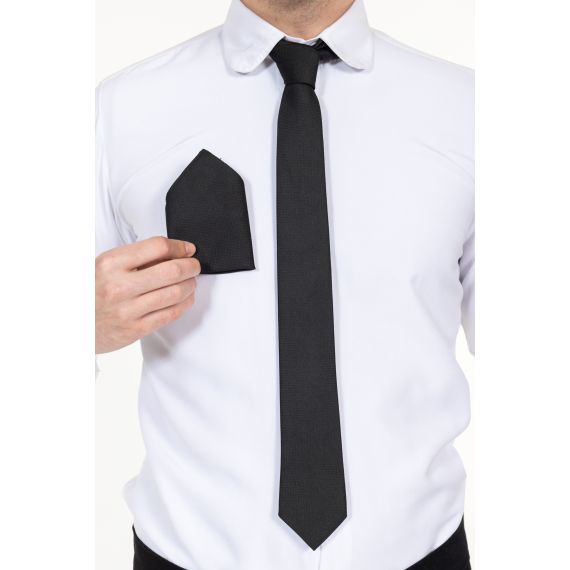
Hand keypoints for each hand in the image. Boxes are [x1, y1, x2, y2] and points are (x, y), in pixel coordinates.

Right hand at [95, 236, 200, 353]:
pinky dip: (185, 303)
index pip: (157, 247)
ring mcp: (128, 309)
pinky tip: (185, 298)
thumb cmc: (92, 292)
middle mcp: (120, 286)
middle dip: (191, 266)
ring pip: (176, 293)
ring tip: (190, 281)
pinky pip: (171, 313)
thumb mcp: (105, 266)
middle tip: (194, 265)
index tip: (187, 249)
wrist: (73, 325)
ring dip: (190, 285)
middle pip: (172, 270)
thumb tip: (173, 252)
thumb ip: (136, 258)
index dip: (179, 246)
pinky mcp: (136, 329)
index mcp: (111, 263)